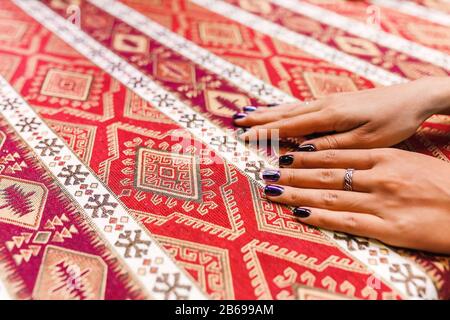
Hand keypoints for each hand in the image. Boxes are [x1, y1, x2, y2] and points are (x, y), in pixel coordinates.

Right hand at [236, 77, 449, 149]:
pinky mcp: (335, 101)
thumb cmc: (393, 121)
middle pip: (284, 113)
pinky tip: (280, 110)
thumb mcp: (364, 141)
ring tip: (248, 113)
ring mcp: (328, 101)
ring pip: (291, 107)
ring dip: (268, 112)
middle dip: (259, 118)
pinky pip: (302, 106)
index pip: (289, 126)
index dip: (265, 132)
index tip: (243, 136)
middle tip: (235, 122)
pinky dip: (285, 109)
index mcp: (329, 117)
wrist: (414, 98)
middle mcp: (324, 105)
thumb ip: (331, 146)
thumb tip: (301, 151)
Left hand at [262, 148, 449, 253]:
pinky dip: (318, 217)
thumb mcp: (409, 160)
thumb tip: (345, 161)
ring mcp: (382, 202)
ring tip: (273, 191)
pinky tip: (298, 214)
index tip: (283, 155)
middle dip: (292, 173)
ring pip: (329, 196)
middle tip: (266, 173)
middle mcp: (379, 177)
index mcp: (385, 157)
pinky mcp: (388, 227)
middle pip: (325, 174)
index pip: (335, 155)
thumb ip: (376, 160)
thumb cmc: (443, 183)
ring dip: (297, 193)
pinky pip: (345, 221)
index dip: (305, 156)